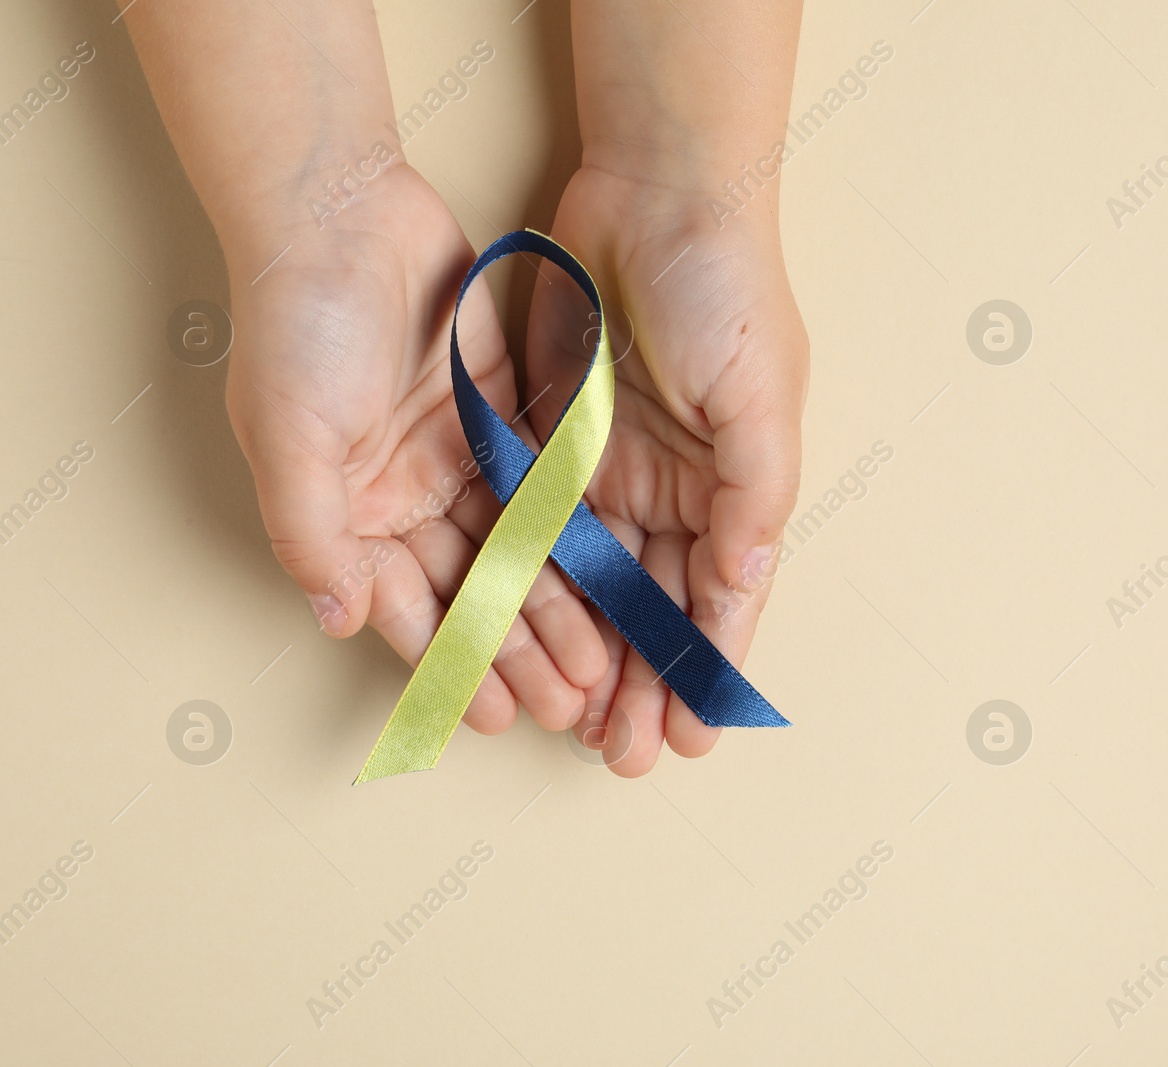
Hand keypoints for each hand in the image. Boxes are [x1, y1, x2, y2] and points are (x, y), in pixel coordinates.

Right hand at [223, 164, 610, 737]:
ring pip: (518, 554)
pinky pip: (546, 491)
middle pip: (472, 593)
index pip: (406, 612)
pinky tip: (611, 578)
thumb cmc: (298, 326)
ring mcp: (458, 461)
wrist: (341, 215)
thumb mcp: (288, 439)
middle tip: (572, 706)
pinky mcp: (503, 420)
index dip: (452, 666)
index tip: (494, 718)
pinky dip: (573, 537)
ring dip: (557, 608)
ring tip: (601, 665)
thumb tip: (335, 619)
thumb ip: (311, 533)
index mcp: (349, 515)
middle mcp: (405, 499)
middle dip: (520, 653)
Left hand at [522, 164, 807, 776]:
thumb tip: (745, 583)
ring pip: (594, 582)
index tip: (690, 739)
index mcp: (734, 488)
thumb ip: (754, 495)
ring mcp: (611, 468)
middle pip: (654, 607)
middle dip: (642, 683)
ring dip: (585, 651)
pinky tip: (521, 633)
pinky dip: (534, 582)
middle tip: (622, 755)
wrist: (657, 189)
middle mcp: (676, 490)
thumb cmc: (727, 288)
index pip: (721, 599)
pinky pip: (538, 525)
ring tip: (570, 720)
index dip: (705, 671)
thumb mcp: (760, 394)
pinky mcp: (553, 438)